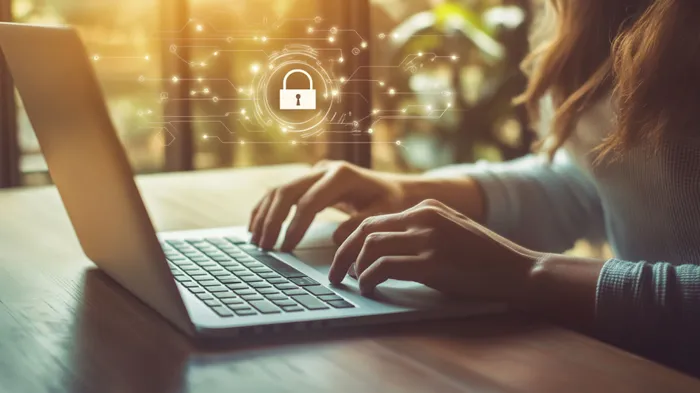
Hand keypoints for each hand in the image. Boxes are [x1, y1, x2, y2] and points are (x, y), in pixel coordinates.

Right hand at [249, 161, 409, 250]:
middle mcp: (324, 169)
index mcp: (342, 176)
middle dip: (273, 220)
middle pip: (288, 191)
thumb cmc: (391, 203)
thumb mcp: (383, 214)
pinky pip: (281, 192)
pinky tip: (256, 227)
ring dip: (265, 215)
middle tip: (265, 247)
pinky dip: (267, 209)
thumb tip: (336, 239)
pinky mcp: (309, 180)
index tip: (286, 248)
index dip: (295, 226)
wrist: (397, 188)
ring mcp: (315, 173)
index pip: (310, 201)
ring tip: (256, 241)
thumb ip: (360, 225)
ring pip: (280, 190)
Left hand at [329, 199, 542, 300]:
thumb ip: (422, 232)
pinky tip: (368, 289)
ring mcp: (428, 239)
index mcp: (427, 208)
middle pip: (364, 230)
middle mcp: (424, 217)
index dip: (351, 239)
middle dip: (342, 253)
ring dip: (354, 268)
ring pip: (370, 246)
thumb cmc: (485, 258)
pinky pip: (384, 267)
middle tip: (333, 275)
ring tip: (351, 284)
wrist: (518, 269)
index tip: (342, 257)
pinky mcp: (431, 263)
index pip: (375, 219)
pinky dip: (369, 279)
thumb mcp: (452, 231)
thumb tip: (383, 251)